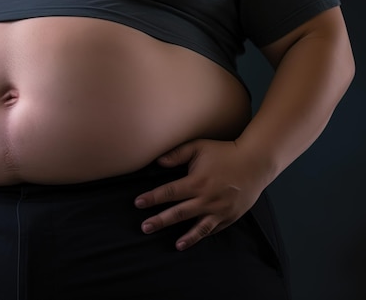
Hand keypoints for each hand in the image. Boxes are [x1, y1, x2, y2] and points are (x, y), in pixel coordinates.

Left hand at [134, 139, 268, 250]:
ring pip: (199, 228)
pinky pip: (213, 229)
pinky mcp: (230, 216)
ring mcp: (220, 210)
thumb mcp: (199, 147)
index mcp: (197, 182)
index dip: (152, 198)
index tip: (138, 203)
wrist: (255, 163)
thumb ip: (177, 154)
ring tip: (174, 245)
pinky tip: (193, 241)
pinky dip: (202, 235)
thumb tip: (158, 162)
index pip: (169, 193)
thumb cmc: (224, 153)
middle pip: (179, 213)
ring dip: (186, 238)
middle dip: (160, 221)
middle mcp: (207, 199)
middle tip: (145, 227)